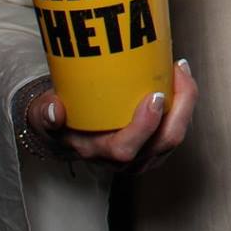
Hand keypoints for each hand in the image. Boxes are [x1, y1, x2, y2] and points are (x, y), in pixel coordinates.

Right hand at [26, 59, 198, 172]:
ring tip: (180, 69)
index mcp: (100, 154)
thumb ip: (45, 113)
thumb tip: (54, 110)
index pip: (127, 149)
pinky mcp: (158, 146)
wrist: (71, 132)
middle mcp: (128, 161)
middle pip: (165, 141)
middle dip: (180, 106)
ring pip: (177, 133)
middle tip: (178, 71)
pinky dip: (184, 103)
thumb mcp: (44, 115)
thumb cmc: (61, 120)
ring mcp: (146, 156)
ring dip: (186, 101)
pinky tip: (179, 76)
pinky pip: (179, 126)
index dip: (145, 126)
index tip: (154, 95)